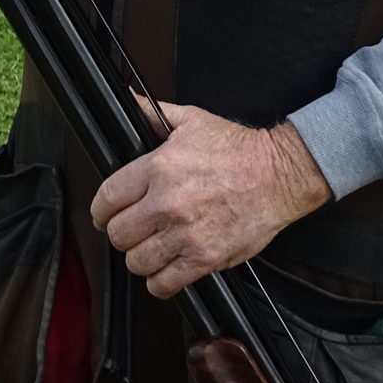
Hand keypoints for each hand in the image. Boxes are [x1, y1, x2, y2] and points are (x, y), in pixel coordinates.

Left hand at [90, 105, 332, 298]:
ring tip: (151, 249)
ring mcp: (186, 234)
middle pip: (118, 234)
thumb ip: (152, 114)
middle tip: (133, 229)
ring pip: (137, 261)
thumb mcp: (192, 121)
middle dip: (122, 233)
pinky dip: (159, 282)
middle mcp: (168, 203)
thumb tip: (127, 98)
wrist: (280, 174)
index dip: (101, 210)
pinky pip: (164, 283)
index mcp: (159, 168)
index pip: (107, 199)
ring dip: (141, 257)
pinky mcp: (205, 258)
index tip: (106, 214)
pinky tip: (165, 269)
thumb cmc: (240, 150)